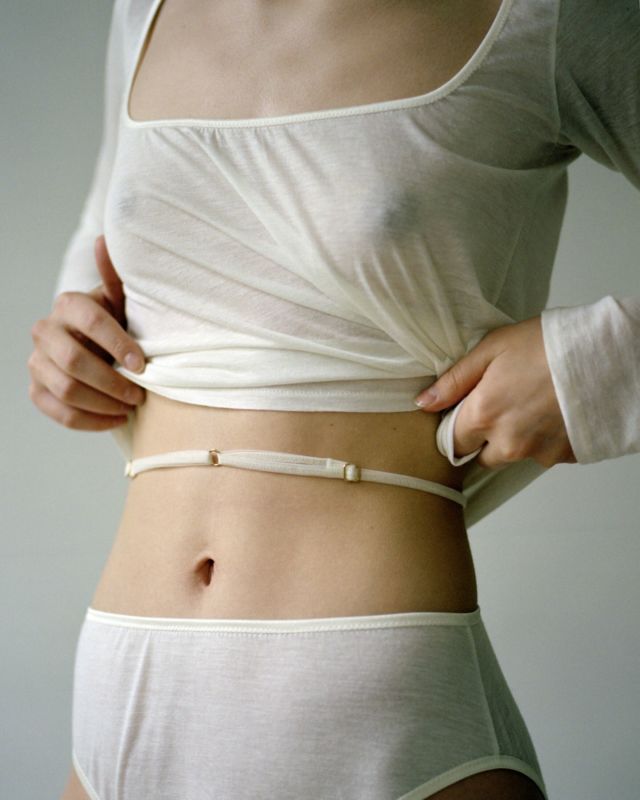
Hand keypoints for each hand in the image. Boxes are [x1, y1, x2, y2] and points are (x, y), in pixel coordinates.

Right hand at [28, 235, 146, 430]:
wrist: (96, 346)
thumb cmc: (118, 322)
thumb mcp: (123, 302)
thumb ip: (117, 277)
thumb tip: (105, 240)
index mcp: (69, 304)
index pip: (90, 321)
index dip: (117, 344)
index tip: (142, 365)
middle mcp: (45, 330)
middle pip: (72, 361)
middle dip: (111, 381)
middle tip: (139, 394)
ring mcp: (36, 361)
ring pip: (64, 389)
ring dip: (103, 403)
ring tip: (131, 407)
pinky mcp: (36, 389)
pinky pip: (58, 412)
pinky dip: (90, 421)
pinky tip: (116, 420)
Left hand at [414, 316, 577, 469]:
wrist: (605, 356)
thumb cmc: (550, 345)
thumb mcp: (492, 348)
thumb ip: (455, 380)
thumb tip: (424, 402)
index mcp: (484, 415)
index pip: (453, 443)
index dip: (457, 428)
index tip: (467, 411)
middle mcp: (508, 443)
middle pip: (483, 455)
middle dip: (486, 437)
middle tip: (504, 403)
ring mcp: (538, 453)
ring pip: (514, 455)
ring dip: (516, 438)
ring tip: (533, 402)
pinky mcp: (564, 457)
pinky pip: (544, 454)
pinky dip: (545, 438)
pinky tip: (553, 410)